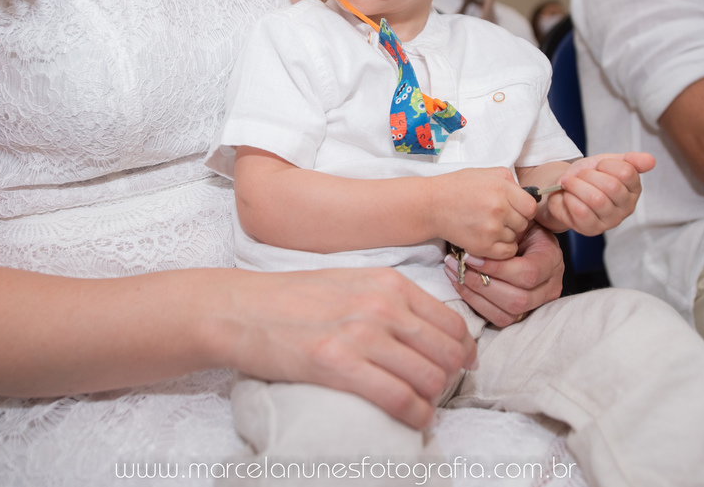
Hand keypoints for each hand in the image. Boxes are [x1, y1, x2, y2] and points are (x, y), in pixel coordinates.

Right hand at [226, 268, 475, 429]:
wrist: (240, 309)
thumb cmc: (292, 298)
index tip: (456, 367)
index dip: (462, 351)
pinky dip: (416, 415)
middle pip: (449, 352)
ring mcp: (362, 335)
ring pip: (431, 377)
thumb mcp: (350, 282)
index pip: (451, 322)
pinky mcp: (339, 365)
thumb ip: (387, 299)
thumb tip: (422, 329)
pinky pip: (401, 398)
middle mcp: (382, 306)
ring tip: (423, 407)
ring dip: (434, 399)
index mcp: (388, 283)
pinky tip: (414, 420)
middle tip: (439, 391)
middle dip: (452, 377)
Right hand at [429, 167, 537, 259]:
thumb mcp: (484, 173)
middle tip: (497, 217)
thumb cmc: (455, 188)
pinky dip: (501, 248)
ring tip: (488, 226)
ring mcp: (491, 229)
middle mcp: (499, 208)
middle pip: (524, 223)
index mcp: (501, 188)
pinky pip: (507, 252)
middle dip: (514, 221)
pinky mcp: (483, 246)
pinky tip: (489, 239)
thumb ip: (508, 180)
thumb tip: (526, 193)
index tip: (514, 208)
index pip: (530, 206)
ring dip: (505, 234)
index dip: (523, 208)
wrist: (430, 206)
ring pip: (515, 238)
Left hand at [445, 224, 564, 326]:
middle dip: (482, 284)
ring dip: (474, 294)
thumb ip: (509, 227)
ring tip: (454, 272)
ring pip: (507, 314)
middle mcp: (549, 287)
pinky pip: (497, 319)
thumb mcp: (519, 220)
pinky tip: (459, 283)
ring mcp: (536, 304)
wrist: (525, 238)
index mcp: (551, 261)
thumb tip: (486, 233)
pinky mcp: (520, 315)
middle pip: (518, 299)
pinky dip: (474, 302)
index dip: (497, 268)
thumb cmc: (519, 227)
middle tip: (458, 265)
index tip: (470, 256)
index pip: (528, 273)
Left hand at [544, 152, 655, 235]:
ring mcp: (611, 220)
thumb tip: (651, 160)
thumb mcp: (608, 161)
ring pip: (596, 199)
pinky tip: (568, 196)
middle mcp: (627, 207)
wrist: (563, 188)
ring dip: (577, 186)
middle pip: (612, 186)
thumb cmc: (588, 175)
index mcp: (634, 188)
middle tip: (580, 175)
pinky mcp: (593, 229)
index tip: (598, 166)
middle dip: (589, 175)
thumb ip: (630, 160)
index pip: (627, 172)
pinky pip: (582, 212)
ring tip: (570, 183)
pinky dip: (570, 199)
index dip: (606, 164)